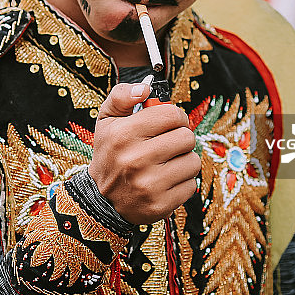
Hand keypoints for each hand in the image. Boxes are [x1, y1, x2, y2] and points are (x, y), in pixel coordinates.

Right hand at [88, 82, 200, 223]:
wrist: (102, 198)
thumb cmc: (110, 153)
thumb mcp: (107, 119)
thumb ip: (122, 96)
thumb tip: (144, 89)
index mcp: (123, 134)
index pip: (171, 115)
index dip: (176, 116)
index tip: (171, 122)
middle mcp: (135, 160)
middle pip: (187, 137)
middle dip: (181, 137)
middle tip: (170, 142)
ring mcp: (148, 185)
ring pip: (192, 162)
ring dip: (184, 160)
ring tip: (167, 162)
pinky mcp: (160, 205)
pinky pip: (191, 185)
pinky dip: (182, 182)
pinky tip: (166, 180)